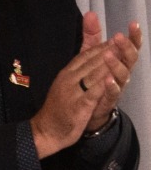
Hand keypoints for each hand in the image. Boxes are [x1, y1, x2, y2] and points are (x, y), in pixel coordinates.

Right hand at [30, 33, 112, 157]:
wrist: (46, 130)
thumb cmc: (59, 107)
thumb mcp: (65, 84)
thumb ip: (77, 70)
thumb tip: (85, 54)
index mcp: (66, 73)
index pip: (85, 56)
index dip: (101, 46)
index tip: (116, 38)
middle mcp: (69, 79)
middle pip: (91, 62)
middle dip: (108, 50)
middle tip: (123, 39)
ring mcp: (73, 92)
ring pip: (93, 74)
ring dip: (107, 62)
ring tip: (120, 51)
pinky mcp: (79, 106)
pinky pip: (92, 93)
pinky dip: (102, 85)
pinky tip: (112, 78)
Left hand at [81, 12, 140, 129]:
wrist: (84, 109)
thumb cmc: (92, 78)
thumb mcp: (89, 54)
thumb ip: (91, 36)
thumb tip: (90, 13)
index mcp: (119, 61)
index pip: (130, 46)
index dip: (134, 36)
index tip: (133, 24)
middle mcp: (121, 73)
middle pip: (130, 59)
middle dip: (126, 47)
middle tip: (119, 37)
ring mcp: (116, 87)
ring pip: (122, 75)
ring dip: (116, 65)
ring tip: (109, 55)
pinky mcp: (107, 101)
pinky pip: (112, 93)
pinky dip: (111, 86)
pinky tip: (108, 79)